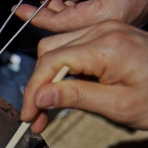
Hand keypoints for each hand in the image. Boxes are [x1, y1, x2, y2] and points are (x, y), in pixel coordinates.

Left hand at [14, 0, 147, 32]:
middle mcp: (110, 23)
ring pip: (74, 13)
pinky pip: (86, 8)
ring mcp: (113, 20)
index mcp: (107, 16)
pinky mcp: (115, 13)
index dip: (36, 15)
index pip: (60, 23)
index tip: (19, 9)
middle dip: (46, 1)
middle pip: (65, 20)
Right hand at [21, 21, 147, 133]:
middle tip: (37, 118)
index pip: (51, 63)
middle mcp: (103, 30)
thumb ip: (76, 97)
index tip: (29, 116)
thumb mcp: (118, 106)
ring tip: (48, 109)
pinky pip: (72, 47)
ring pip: (56, 48)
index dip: (33, 91)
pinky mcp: (108, 35)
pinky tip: (63, 92)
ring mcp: (106, 30)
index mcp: (107, 46)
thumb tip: (40, 97)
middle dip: (38, 86)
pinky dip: (62, 70)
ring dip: (47, 79)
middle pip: (49, 52)